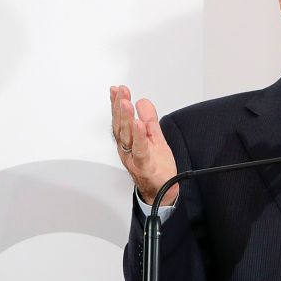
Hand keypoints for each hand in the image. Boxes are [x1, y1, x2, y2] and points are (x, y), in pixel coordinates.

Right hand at [109, 85, 178, 203]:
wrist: (164, 191)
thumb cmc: (156, 167)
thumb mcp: (155, 138)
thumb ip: (149, 120)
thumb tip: (142, 102)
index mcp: (128, 142)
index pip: (120, 120)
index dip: (117, 104)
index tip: (117, 89)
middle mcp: (127, 149)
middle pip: (121, 126)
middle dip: (119, 107)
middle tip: (121, 91)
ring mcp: (134, 158)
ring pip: (127, 137)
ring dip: (125, 118)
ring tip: (126, 103)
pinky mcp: (145, 166)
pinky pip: (140, 150)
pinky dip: (139, 137)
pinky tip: (138, 125)